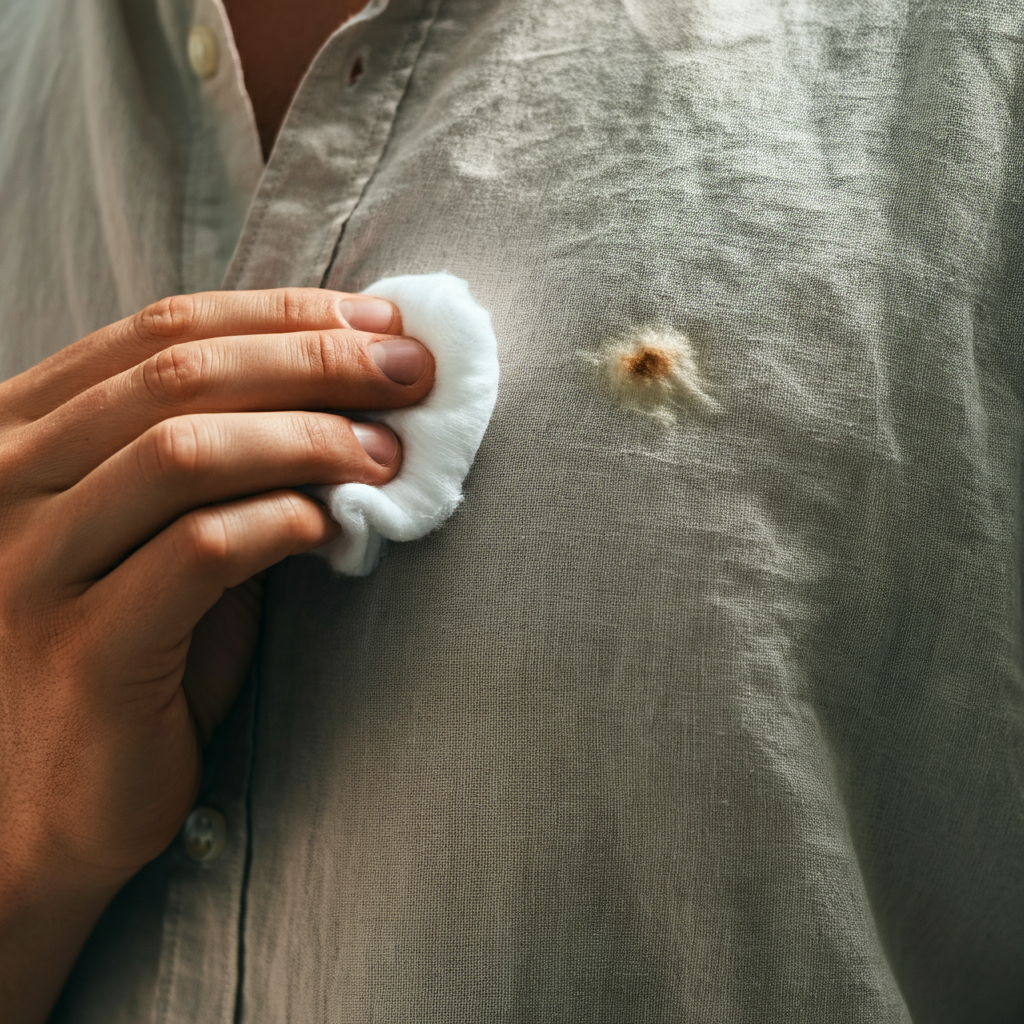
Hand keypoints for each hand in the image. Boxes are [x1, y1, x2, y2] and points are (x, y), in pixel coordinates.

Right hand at [0, 288, 433, 1022]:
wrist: (39, 806)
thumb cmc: (121, 654)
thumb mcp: (151, 532)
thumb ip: (214, 459)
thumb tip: (343, 397)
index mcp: (23, 434)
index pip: (160, 332)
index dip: (282, 315)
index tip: (376, 324)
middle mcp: (8, 484)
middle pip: (179, 375)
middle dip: (314, 359)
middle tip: (408, 371)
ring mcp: (32, 566)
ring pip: (184, 450)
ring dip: (308, 437)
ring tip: (386, 452)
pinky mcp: (82, 648)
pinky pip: (198, 553)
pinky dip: (279, 522)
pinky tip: (331, 526)